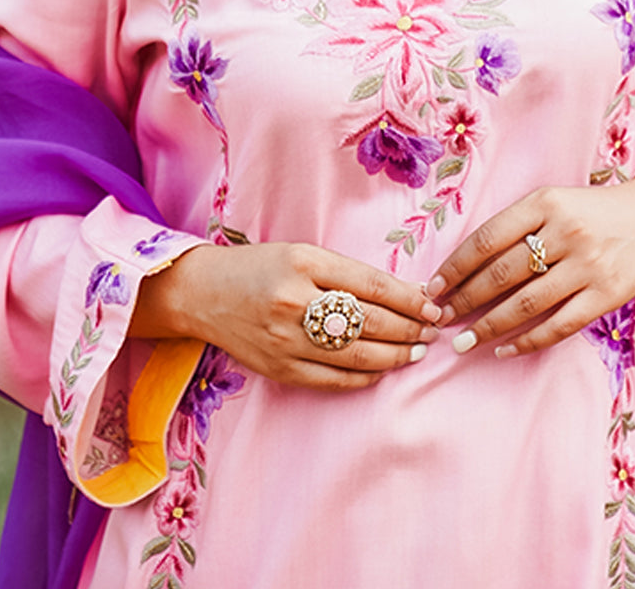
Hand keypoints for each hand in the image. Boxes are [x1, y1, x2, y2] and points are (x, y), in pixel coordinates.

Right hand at [132, 241, 441, 391]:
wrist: (202, 293)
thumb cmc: (260, 267)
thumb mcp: (303, 254)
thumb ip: (349, 274)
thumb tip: (406, 295)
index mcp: (304, 263)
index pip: (371, 286)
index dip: (409, 300)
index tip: (433, 306)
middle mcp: (294, 302)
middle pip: (369, 322)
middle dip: (409, 329)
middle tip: (432, 331)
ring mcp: (285, 340)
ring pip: (356, 355)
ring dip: (395, 356)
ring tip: (416, 351)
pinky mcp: (279, 369)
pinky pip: (333, 380)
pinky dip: (364, 376)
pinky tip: (382, 369)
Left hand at [425, 175, 634, 358]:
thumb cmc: (589, 211)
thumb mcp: (551, 201)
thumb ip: (514, 226)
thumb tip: (463, 266)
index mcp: (544, 203)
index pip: (487, 239)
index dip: (455, 267)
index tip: (434, 287)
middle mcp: (565, 232)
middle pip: (501, 273)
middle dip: (465, 300)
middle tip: (439, 318)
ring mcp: (588, 265)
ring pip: (526, 304)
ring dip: (488, 326)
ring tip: (462, 341)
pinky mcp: (607, 295)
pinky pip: (559, 325)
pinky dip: (527, 341)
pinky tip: (503, 350)